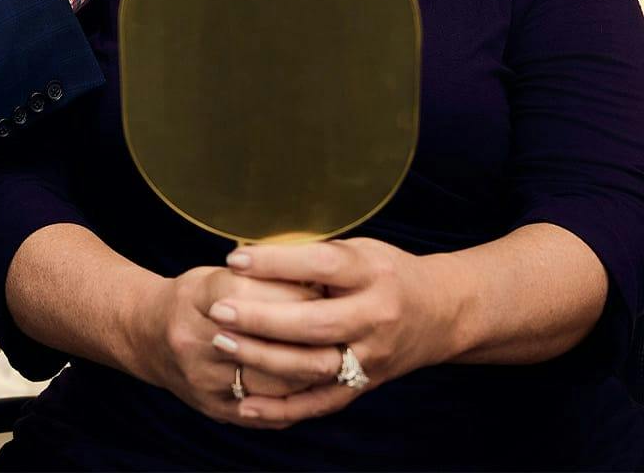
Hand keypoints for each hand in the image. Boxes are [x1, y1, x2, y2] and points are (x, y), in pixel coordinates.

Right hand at [119, 265, 322, 425]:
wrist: (146, 335)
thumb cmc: (195, 298)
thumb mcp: (218, 274)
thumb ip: (260, 277)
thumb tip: (318, 279)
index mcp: (197, 296)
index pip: (255, 295)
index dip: (294, 292)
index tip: (325, 288)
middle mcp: (195, 339)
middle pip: (267, 343)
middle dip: (311, 334)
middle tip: (342, 324)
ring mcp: (203, 378)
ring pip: (273, 382)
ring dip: (311, 370)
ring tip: (337, 355)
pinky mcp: (213, 407)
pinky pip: (266, 411)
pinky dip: (295, 400)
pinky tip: (316, 386)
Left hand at [208, 238, 455, 427]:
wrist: (441, 314)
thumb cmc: (385, 272)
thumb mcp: (357, 250)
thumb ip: (312, 255)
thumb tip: (251, 252)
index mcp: (372, 275)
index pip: (321, 265)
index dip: (276, 262)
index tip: (235, 258)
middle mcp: (376, 318)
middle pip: (315, 322)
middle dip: (262, 317)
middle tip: (219, 310)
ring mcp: (371, 358)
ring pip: (314, 365)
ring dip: (263, 357)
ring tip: (221, 341)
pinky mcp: (364, 386)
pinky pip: (320, 402)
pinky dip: (282, 408)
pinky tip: (245, 405)